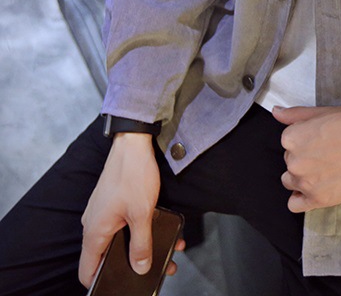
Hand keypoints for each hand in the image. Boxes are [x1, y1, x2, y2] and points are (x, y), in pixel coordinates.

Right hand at [79, 133, 184, 285]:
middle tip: (157, 269)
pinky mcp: (113, 202)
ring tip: (168, 249)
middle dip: (132, 264)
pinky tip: (161, 228)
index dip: (100, 282)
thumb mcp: (142, 213)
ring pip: (120, 238)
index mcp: (95, 232)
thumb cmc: (133, 174)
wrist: (133, 143)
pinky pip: (124, 223)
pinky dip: (140, 229)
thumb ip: (141, 244)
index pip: (87, 270)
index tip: (118, 286)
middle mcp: (94, 224)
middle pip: (108, 255)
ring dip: (141, 246)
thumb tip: (141, 267)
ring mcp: (103, 212)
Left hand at [273, 105, 340, 212]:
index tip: (321, 139)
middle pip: (290, 161)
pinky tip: (313, 190)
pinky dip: (300, 198)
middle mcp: (293, 160)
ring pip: (291, 181)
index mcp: (292, 137)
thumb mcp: (323, 111)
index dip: (306, 139)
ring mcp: (304, 182)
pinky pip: (295, 204)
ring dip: (303, 176)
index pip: (288, 141)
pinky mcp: (317, 199)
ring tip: (325, 169)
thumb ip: (295, 114)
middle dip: (305, 157)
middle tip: (327, 152)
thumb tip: (276, 112)